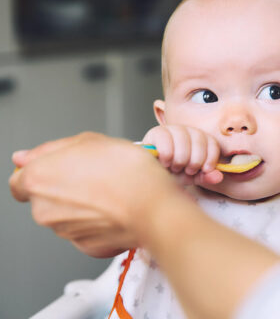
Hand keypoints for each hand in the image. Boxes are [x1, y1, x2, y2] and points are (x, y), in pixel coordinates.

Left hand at [9, 132, 189, 257]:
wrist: (153, 205)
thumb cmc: (126, 171)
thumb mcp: (90, 140)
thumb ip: (51, 149)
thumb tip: (24, 157)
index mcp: (38, 179)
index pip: (19, 180)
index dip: (40, 172)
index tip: (59, 169)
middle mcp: (44, 209)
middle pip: (45, 198)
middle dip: (65, 188)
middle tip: (94, 174)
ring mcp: (64, 231)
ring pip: (66, 215)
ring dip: (82, 204)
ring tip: (110, 190)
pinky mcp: (86, 246)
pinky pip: (86, 231)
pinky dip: (97, 222)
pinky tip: (115, 208)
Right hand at [142, 125, 222, 186]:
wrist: (152, 174)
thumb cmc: (173, 173)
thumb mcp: (192, 177)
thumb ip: (205, 176)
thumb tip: (218, 176)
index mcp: (200, 139)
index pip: (212, 142)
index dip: (211, 158)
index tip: (204, 170)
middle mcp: (188, 130)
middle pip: (199, 140)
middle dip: (194, 161)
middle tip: (186, 170)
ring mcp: (172, 129)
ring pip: (183, 139)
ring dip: (180, 159)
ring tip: (174, 167)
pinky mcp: (156, 132)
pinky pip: (166, 140)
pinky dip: (167, 155)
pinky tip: (165, 163)